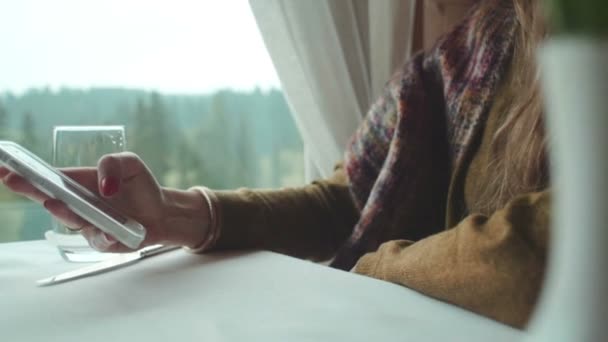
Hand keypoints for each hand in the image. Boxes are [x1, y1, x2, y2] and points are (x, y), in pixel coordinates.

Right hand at [0, 152, 210, 251]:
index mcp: (78, 185)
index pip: (48, 179)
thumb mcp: (130, 164)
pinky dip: (104, 235)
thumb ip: (113, 163)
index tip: (4, 167)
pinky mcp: (106, 242)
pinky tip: (107, 232)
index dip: (25, 174)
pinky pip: (101, 240)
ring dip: (63, 213)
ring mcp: (89, 226)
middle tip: (11, 178)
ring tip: (53, 201)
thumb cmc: (140, 187)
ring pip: (73, 221)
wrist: (162, 212)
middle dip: (29, 189)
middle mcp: (78, 207)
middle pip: (50, 199)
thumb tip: (103, 185)